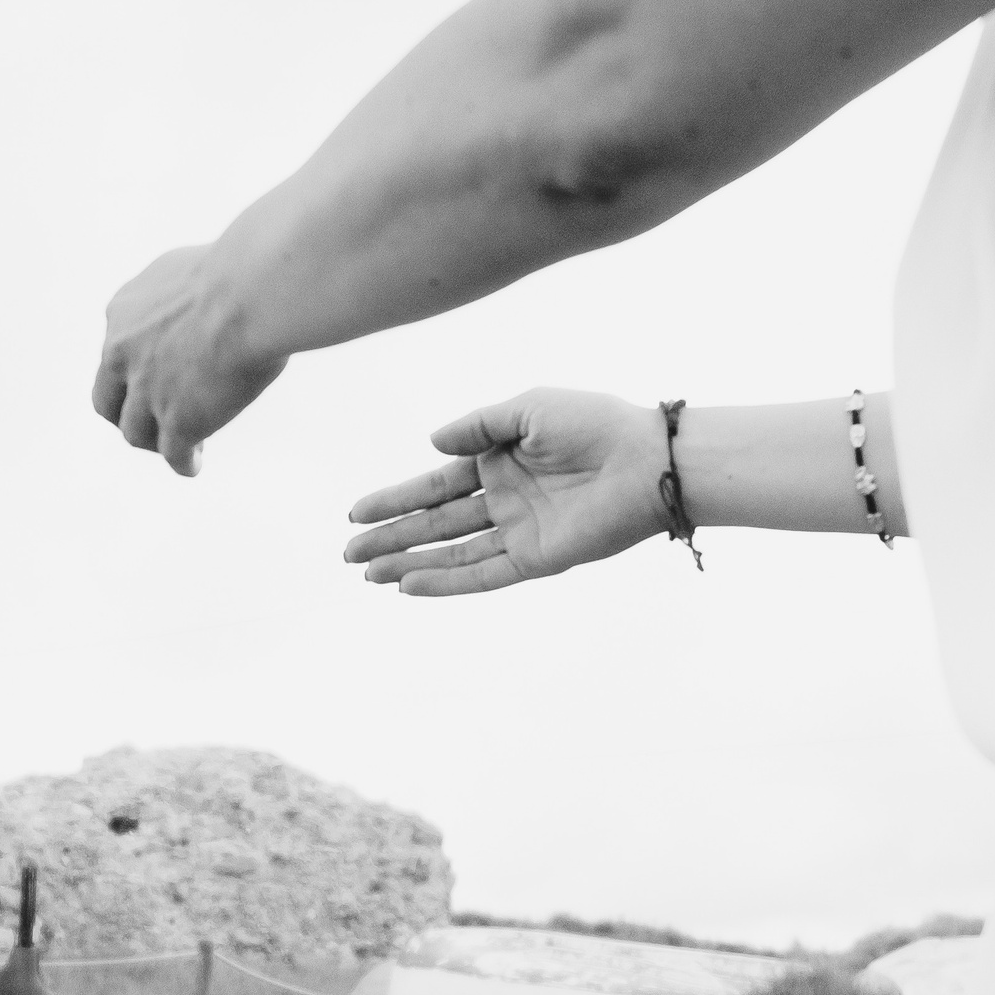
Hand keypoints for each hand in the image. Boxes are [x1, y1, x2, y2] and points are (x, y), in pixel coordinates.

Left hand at [91, 245, 287, 476]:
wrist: (250, 291)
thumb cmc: (240, 271)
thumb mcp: (189, 272)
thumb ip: (178, 295)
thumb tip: (198, 302)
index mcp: (122, 313)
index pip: (116, 352)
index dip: (134, 369)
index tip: (159, 375)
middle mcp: (122, 353)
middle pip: (107, 400)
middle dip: (126, 413)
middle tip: (151, 421)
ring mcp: (148, 390)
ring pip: (134, 432)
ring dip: (154, 441)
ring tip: (180, 446)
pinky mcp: (178, 420)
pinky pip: (173, 453)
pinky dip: (182, 462)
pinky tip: (193, 465)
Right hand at [345, 389, 666, 594]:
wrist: (646, 460)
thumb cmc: (595, 423)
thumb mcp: (527, 409)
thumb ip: (477, 426)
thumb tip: (431, 444)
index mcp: (498, 461)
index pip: (434, 487)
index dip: (395, 500)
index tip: (356, 512)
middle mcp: (504, 499)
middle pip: (434, 524)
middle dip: (390, 538)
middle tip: (348, 552)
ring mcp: (519, 531)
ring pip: (451, 553)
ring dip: (409, 562)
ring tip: (367, 573)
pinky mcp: (538, 559)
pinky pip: (483, 575)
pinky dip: (446, 582)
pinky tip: (410, 585)